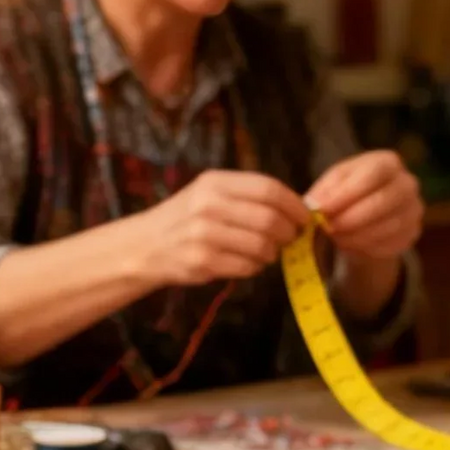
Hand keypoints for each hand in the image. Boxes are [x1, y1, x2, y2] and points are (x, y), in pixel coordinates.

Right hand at [137, 170, 310, 286]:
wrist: (145, 245)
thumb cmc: (188, 217)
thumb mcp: (212, 193)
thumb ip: (250, 196)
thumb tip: (300, 207)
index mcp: (216, 182)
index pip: (269, 189)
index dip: (294, 205)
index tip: (305, 217)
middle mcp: (208, 205)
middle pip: (270, 219)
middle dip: (288, 232)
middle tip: (290, 238)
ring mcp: (203, 234)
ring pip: (263, 246)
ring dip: (273, 252)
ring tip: (266, 251)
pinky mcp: (201, 261)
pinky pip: (248, 266)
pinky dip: (256, 267)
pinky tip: (247, 262)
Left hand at [305, 150, 422, 259]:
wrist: (369, 211)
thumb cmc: (348, 191)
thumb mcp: (333, 183)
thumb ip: (325, 192)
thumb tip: (315, 207)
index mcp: (388, 162)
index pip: (373, 174)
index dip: (346, 193)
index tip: (322, 209)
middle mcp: (408, 183)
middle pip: (383, 201)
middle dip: (351, 218)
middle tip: (329, 228)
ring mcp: (414, 209)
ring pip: (388, 227)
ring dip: (357, 236)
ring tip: (336, 238)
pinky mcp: (413, 233)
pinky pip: (392, 245)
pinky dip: (367, 249)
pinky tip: (351, 245)